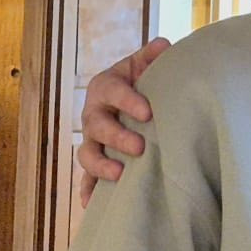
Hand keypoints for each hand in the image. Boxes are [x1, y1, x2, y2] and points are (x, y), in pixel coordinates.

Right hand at [75, 37, 171, 207]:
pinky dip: (88, 192)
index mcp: (106, 87)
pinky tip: (93, 206)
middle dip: (117, 137)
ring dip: (101, 166)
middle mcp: (94, 114)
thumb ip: (152, 56)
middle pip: (98, 126)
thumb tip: (164, 44)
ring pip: (87, 154)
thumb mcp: (145, 65)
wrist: (132, 99)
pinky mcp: (96, 162)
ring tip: (120, 176)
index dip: (129, 101)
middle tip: (140, 147)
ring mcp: (92, 140)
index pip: (114, 92)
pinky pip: (87, 179)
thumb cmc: (142, 82)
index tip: (149, 112)